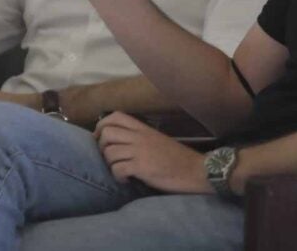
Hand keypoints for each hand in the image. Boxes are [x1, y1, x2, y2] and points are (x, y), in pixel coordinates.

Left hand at [94, 111, 211, 194]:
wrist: (196, 170)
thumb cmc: (177, 157)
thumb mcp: (156, 139)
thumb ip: (139, 137)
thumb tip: (117, 142)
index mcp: (143, 128)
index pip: (115, 116)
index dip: (101, 126)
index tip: (100, 138)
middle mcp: (140, 137)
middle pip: (106, 133)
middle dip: (101, 146)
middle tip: (108, 158)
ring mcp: (140, 152)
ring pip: (109, 152)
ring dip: (110, 164)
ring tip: (119, 170)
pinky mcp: (142, 168)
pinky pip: (117, 169)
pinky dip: (117, 176)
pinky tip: (126, 180)